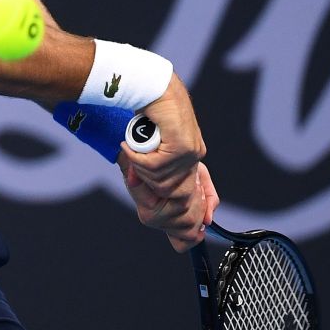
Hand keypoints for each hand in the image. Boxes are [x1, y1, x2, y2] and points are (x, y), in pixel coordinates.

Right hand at [118, 74, 216, 249]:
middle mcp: (194, 163)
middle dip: (153, 201)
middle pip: (179, 209)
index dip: (188, 231)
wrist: (144, 86)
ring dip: (139, 173)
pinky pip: (156, 171)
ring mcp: (191, 155)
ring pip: (163, 189)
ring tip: (132, 150)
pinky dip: (137, 161)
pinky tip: (129, 145)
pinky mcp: (184, 147)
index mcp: (189, 168)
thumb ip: (156, 194)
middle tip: (132, 177)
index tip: (182, 242)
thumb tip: (181, 243)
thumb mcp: (145, 164)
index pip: (200, 212)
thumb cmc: (140, 121)